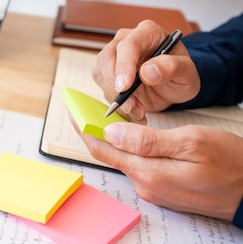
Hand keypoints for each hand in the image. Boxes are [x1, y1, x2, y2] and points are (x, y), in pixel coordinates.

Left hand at [77, 121, 242, 221]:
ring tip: (107, 117)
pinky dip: (130, 149)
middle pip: (110, 154)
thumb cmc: (230, 164)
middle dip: (96, 131)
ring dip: (114, 139)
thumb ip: (147, 140)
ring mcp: (154, 189)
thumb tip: (111, 133)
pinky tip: (132, 136)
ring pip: (125, 159)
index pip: (102, 150)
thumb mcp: (190, 142)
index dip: (84, 129)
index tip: (71, 111)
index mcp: (148, 172)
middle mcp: (145, 185)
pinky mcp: (163, 189)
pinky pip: (139, 166)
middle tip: (85, 109)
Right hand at [93, 20, 200, 121]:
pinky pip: (102, 86)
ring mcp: (114, 54)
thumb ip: (171, 68)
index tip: (125, 87)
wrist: (172, 85)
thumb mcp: (187, 72)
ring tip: (137, 110)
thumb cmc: (179, 73)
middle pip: (107, 58)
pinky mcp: (107, 71)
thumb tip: (148, 72)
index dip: (124, 66)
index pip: (128, 45)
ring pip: (101, 73)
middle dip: (115, 85)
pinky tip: (131, 109)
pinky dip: (114, 101)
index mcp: (148, 32)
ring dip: (114, 96)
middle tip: (130, 106)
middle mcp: (127, 39)